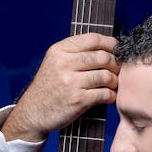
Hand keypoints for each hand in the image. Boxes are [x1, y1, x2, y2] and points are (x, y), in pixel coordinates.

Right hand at [1, 33, 118, 141]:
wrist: (33, 112)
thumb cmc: (49, 87)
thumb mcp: (54, 62)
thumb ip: (75, 52)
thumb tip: (107, 46)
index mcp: (59, 51)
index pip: (92, 39)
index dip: (110, 43)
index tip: (116, 49)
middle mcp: (64, 64)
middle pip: (103, 57)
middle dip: (115, 64)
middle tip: (117, 71)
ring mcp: (70, 82)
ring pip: (106, 75)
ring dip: (114, 82)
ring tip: (113, 85)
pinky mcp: (77, 100)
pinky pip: (105, 94)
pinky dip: (111, 96)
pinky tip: (109, 97)